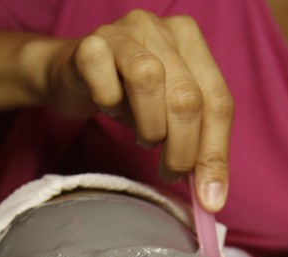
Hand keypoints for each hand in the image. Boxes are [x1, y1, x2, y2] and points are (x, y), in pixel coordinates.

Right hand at [44, 10, 232, 210]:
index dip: (215, 153)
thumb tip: (211, 196)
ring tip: (144, 139)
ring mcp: (124, 32)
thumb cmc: (126, 96)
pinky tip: (110, 108)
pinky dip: (109, 104)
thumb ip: (195, 145)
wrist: (68, 76)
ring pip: (149, 80)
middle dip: (183, 150)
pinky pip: (105, 82)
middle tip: (171, 174)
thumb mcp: (168, 118)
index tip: (209, 197)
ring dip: (150, 127)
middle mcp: (160, 28)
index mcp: (191, 40)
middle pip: (188, 97)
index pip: (218, 100)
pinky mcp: (89, 45)